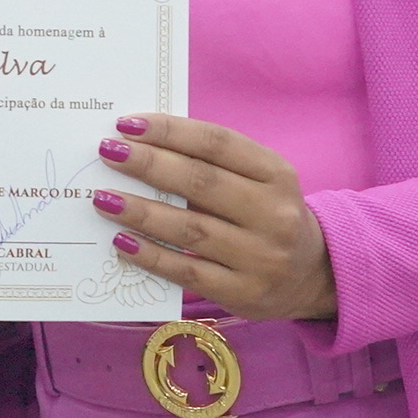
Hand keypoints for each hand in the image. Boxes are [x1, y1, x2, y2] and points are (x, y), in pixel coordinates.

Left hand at [90, 114, 338, 320]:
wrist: (314, 275)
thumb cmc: (268, 214)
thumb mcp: (258, 181)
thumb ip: (212, 163)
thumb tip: (142, 144)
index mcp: (277, 174)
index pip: (218, 143)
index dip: (170, 131)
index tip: (127, 124)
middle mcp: (274, 214)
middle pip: (201, 183)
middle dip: (148, 164)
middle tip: (107, 152)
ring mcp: (261, 257)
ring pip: (191, 229)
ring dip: (141, 211)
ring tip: (103, 198)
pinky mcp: (244, 293)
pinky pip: (188, 271)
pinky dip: (151, 256)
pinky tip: (122, 241)